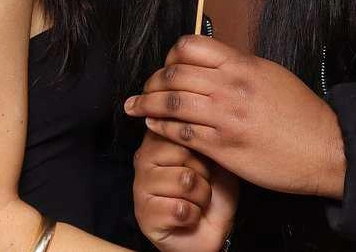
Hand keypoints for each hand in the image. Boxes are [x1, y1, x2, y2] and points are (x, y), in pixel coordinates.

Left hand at [124, 35, 345, 198]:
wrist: (326, 148)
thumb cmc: (302, 113)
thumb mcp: (271, 75)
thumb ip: (240, 68)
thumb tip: (214, 63)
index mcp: (242, 64)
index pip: (190, 47)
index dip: (171, 55)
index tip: (166, 66)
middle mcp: (230, 86)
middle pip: (174, 74)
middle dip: (152, 81)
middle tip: (144, 89)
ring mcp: (225, 117)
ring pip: (171, 102)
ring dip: (146, 104)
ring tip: (134, 107)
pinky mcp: (223, 146)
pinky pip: (181, 132)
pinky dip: (161, 128)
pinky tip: (153, 127)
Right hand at [134, 130, 237, 251]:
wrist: (213, 230)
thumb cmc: (214, 192)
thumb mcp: (215, 158)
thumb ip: (202, 138)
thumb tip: (194, 124)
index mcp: (158, 141)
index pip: (176, 127)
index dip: (199, 146)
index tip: (201, 159)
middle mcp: (143, 160)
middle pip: (182, 152)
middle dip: (202, 172)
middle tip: (199, 184)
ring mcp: (140, 187)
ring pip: (184, 180)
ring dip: (201, 196)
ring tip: (196, 201)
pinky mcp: (145, 215)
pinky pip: (179, 208)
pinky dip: (193, 215)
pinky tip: (187, 217)